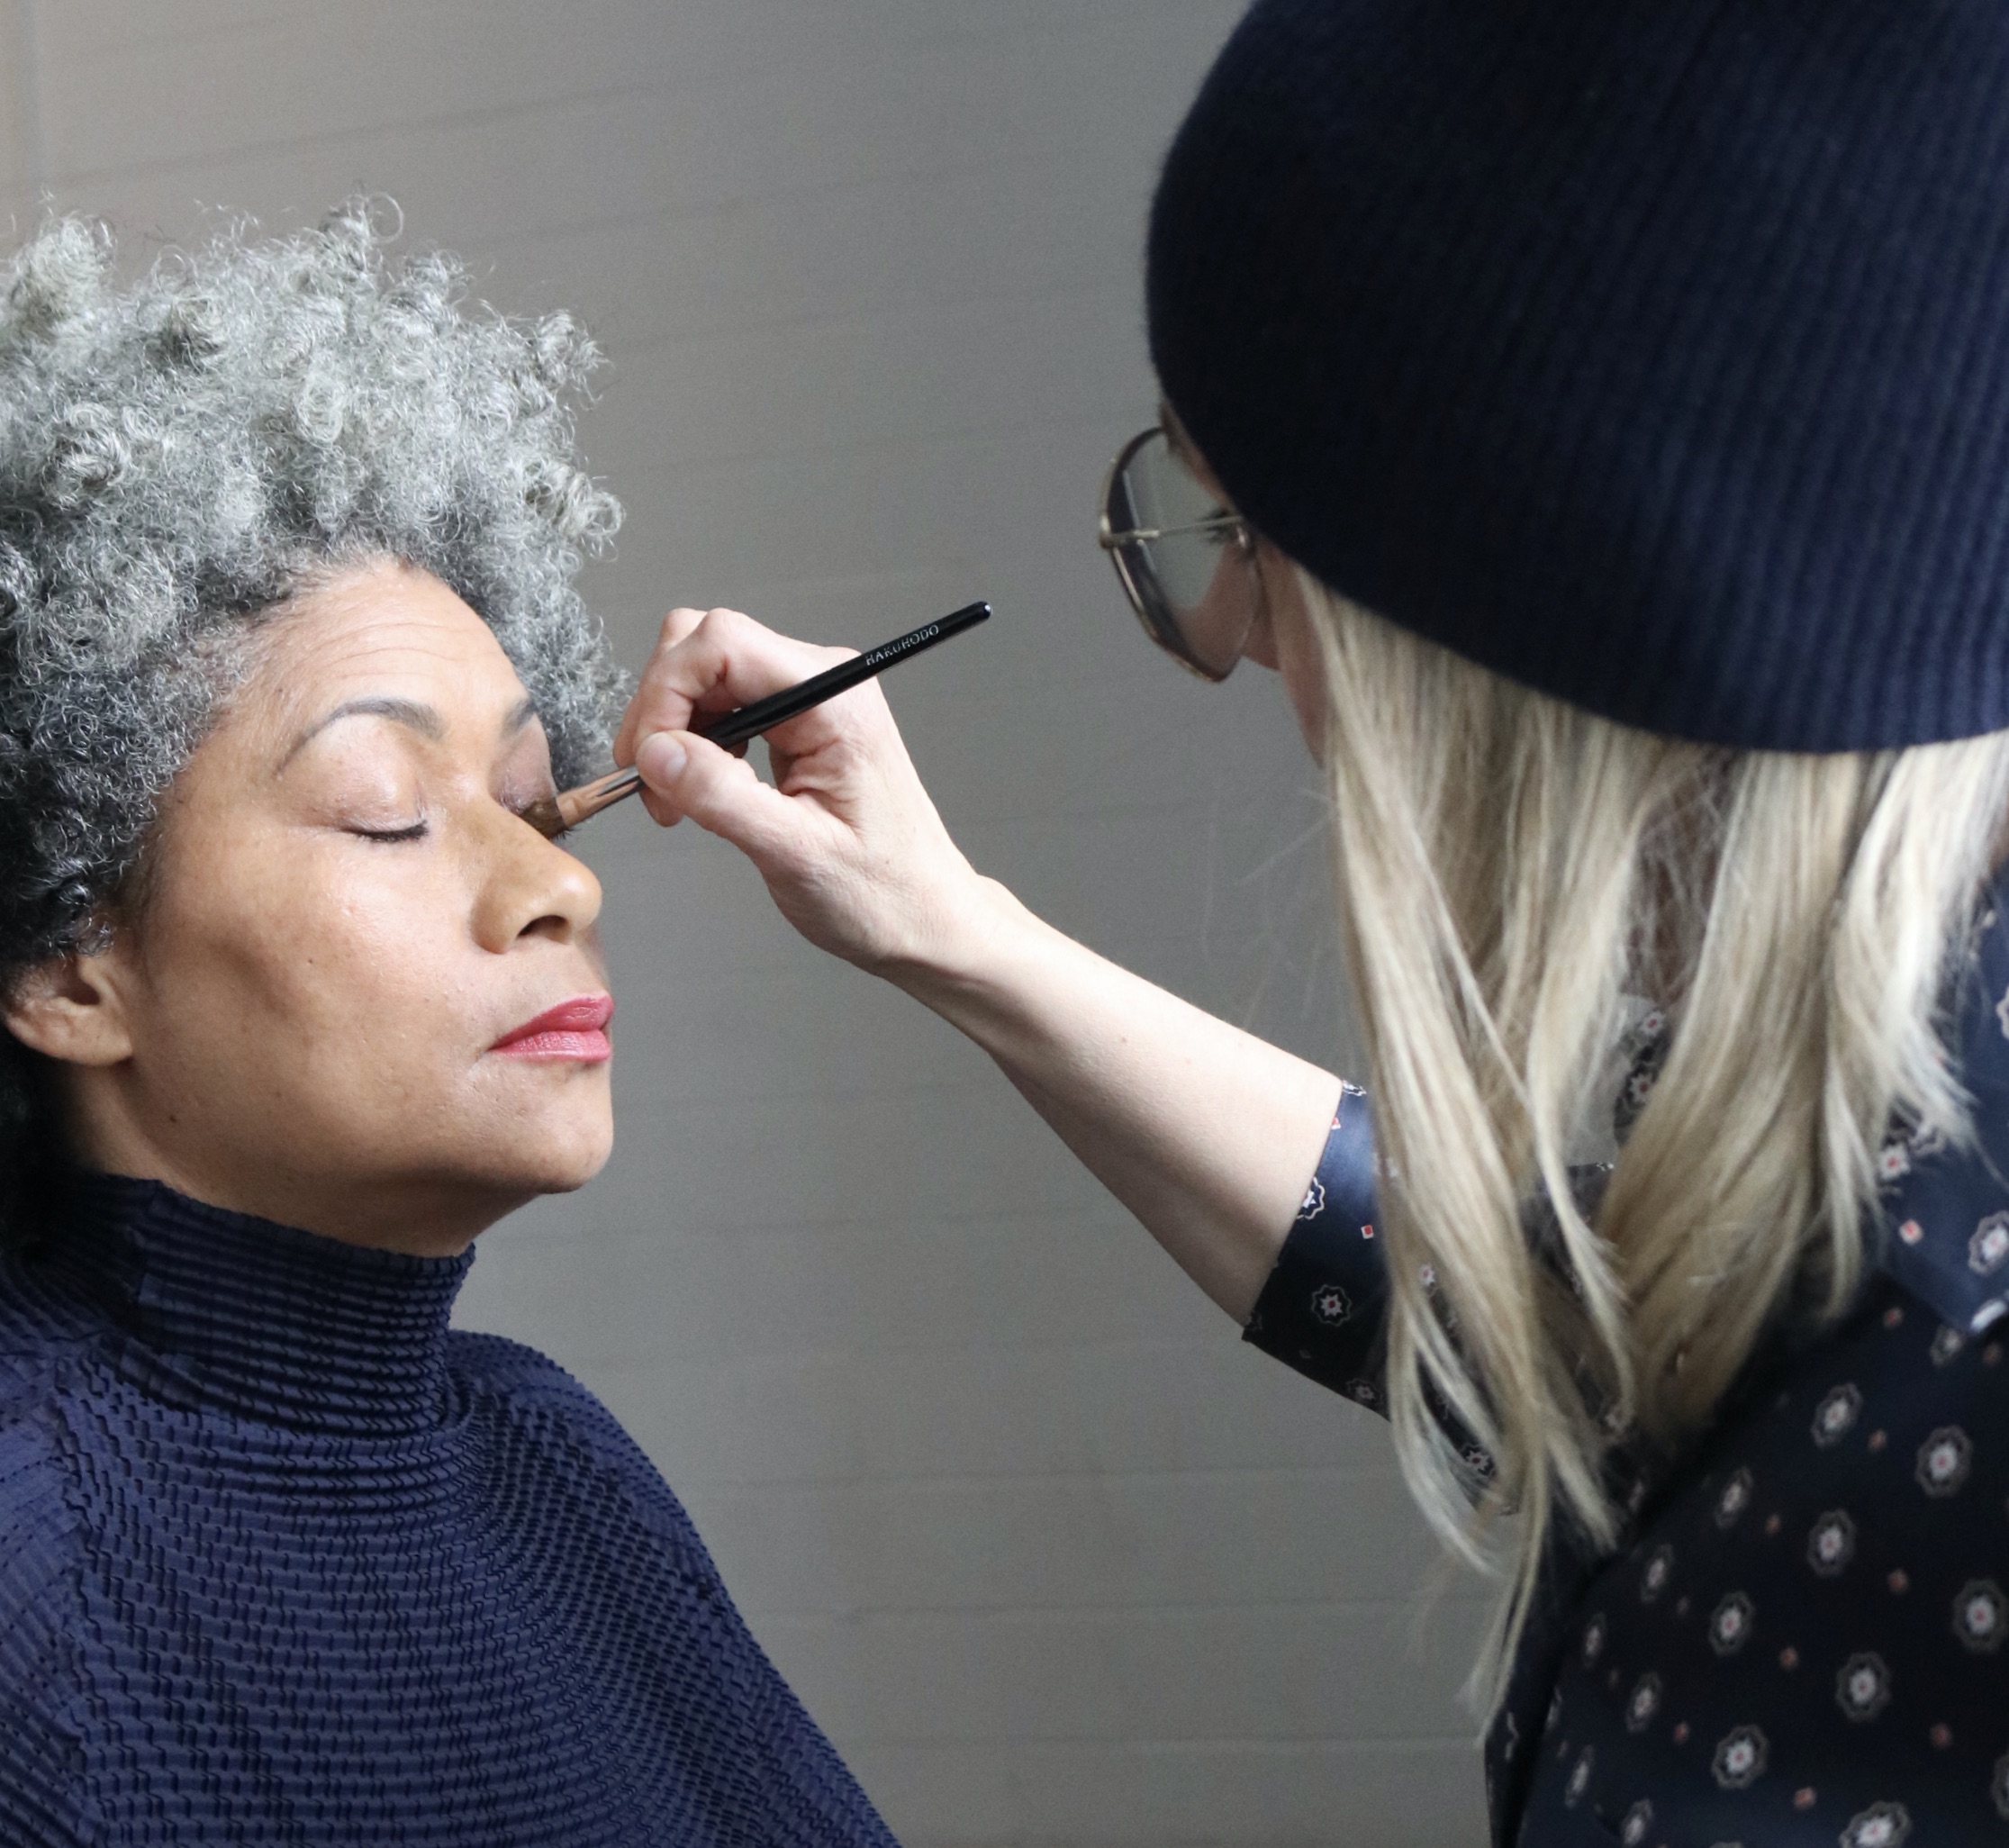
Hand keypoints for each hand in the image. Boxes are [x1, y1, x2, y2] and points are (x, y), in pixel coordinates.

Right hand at [612, 606, 997, 973]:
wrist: (922, 916)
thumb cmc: (881, 892)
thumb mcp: (794, 853)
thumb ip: (722, 797)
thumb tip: (656, 753)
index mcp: (836, 699)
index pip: (722, 643)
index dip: (666, 692)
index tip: (647, 758)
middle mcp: (824, 682)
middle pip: (705, 646)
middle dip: (662, 709)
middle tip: (654, 782)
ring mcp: (810, 698)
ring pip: (706, 674)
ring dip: (673, 729)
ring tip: (677, 799)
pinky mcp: (796, 722)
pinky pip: (723, 704)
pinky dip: (694, 741)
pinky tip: (701, 789)